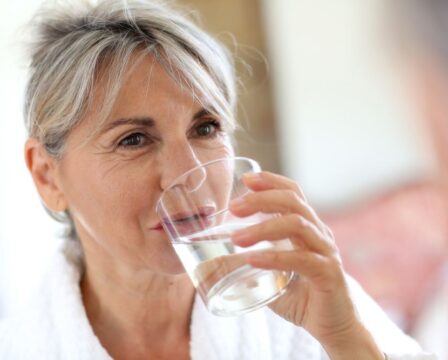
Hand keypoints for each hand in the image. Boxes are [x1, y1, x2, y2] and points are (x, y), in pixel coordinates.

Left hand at [230, 171, 383, 358]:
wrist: (335, 326)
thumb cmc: (301, 297)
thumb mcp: (271, 275)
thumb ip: (248, 264)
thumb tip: (211, 263)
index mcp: (307, 228)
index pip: (292, 193)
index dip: (271, 181)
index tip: (246, 179)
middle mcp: (318, 234)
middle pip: (293, 201)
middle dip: (261, 199)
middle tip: (234, 207)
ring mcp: (325, 252)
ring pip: (297, 224)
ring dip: (263, 227)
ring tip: (236, 238)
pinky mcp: (328, 274)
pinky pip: (302, 259)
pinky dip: (274, 257)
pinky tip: (252, 260)